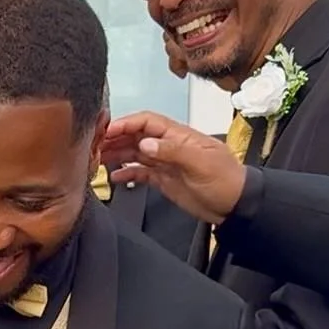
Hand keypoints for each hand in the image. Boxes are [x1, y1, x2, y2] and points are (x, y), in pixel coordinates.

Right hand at [102, 111, 246, 223]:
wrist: (235, 206)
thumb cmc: (224, 180)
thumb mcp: (201, 163)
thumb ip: (173, 151)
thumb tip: (144, 142)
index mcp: (179, 136)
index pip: (147, 122)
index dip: (127, 124)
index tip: (106, 131)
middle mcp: (168, 146)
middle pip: (137, 136)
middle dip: (115, 139)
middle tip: (93, 147)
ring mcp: (165, 163)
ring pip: (135, 153)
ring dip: (116, 154)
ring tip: (96, 160)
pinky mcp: (164, 180)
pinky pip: (140, 172)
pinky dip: (126, 173)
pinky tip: (114, 178)